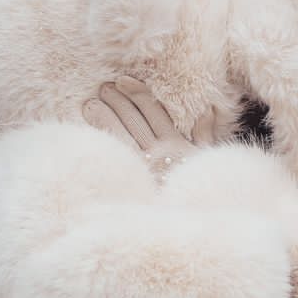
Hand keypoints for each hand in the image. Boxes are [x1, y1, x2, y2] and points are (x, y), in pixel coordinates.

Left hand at [83, 77, 220, 175]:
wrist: (190, 216)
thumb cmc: (200, 188)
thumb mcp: (207, 160)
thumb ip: (206, 134)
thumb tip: (207, 111)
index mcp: (176, 144)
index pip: (153, 111)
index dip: (137, 93)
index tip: (123, 80)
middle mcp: (157, 152)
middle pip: (133, 119)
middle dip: (117, 100)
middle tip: (104, 88)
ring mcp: (142, 166)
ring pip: (120, 134)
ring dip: (104, 117)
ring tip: (90, 104)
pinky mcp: (131, 180)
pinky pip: (115, 155)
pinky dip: (103, 141)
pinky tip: (90, 132)